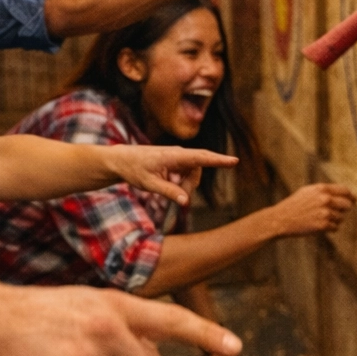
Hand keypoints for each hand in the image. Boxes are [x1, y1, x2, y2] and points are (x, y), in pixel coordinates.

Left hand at [106, 145, 236, 205]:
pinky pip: (187, 173)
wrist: (122, 160)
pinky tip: (167, 182)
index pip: (200, 158)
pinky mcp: (177, 161)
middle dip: (192, 184)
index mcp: (172, 156)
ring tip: (167, 188)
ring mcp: (178, 156)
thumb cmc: (134, 169)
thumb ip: (169, 192)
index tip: (234, 161)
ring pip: (193, 174)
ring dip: (185, 185)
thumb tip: (186, 201)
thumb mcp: (149, 184)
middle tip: (178, 196)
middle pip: (198, 170)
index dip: (218, 160)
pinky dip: (181, 182)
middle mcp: (178, 153)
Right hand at [269, 183, 355, 236]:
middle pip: (347, 205)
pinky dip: (329, 228)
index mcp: (322, 189)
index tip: (353, 200)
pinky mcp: (323, 225)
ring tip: (320, 219)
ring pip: (341, 218)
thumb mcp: (309, 191)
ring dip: (334, 220)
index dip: (351, 196)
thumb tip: (348, 194)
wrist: (281, 219)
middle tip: (334, 212)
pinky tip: (318, 225)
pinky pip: (335, 228)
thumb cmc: (295, 205)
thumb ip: (326, 191)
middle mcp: (325, 199)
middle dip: (343, 209)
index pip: (345, 191)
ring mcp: (325, 212)